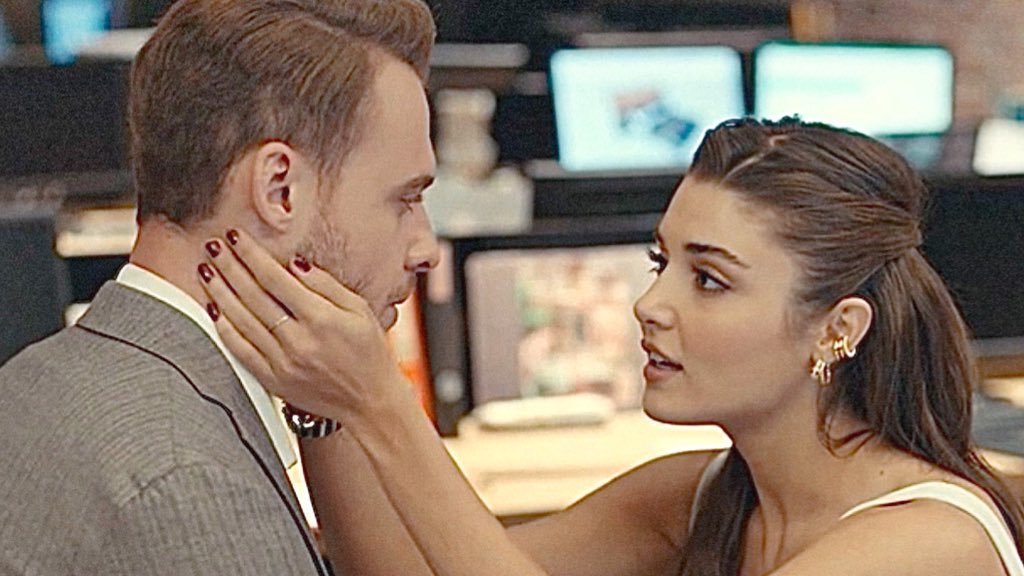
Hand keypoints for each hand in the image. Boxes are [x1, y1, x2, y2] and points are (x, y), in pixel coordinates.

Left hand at [197, 229, 406, 421]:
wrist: (370, 402)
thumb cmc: (369, 354)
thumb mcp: (360, 310)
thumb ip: (327, 285)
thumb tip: (294, 263)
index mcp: (322, 319)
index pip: (275, 279)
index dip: (252, 255)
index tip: (237, 237)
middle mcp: (299, 341)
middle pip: (253, 296)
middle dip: (230, 267)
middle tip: (214, 246)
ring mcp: (283, 362)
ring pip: (241, 321)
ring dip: (220, 292)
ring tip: (207, 271)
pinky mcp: (273, 380)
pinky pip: (240, 350)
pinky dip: (224, 328)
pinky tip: (213, 309)